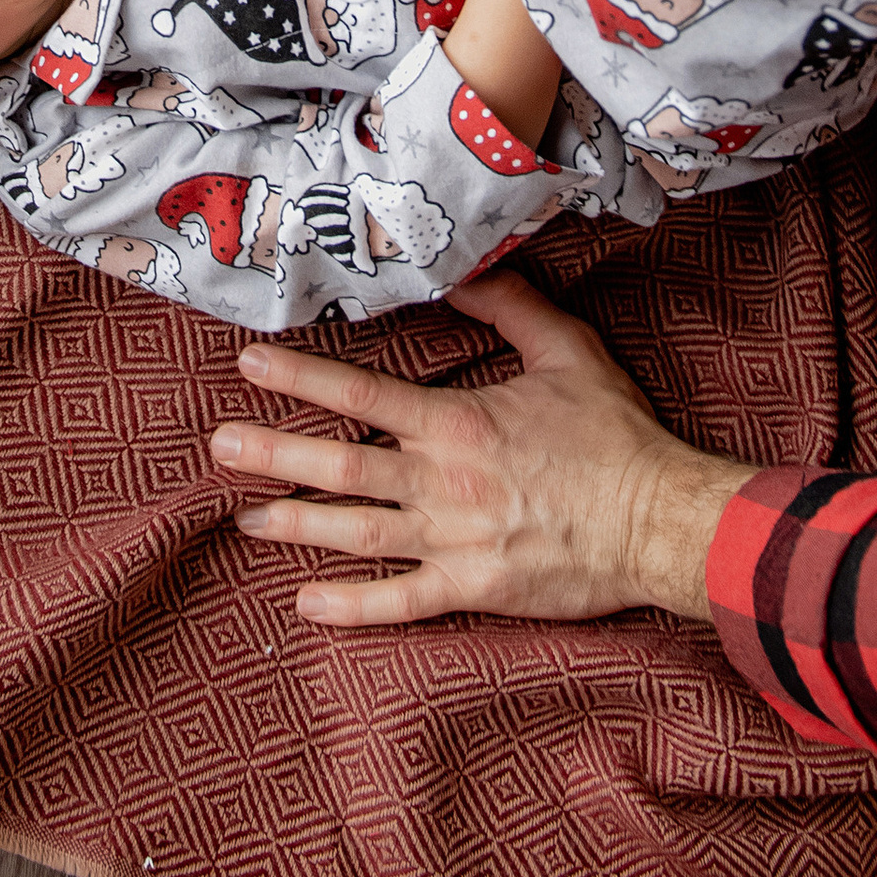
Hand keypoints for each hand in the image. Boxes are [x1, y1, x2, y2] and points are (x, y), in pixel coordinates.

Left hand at [208, 269, 752, 626]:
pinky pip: (400, 603)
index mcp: (455, 423)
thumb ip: (509, 307)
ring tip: (246, 519)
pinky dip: (351, 607)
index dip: (299, 378)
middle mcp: (440, 483)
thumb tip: (462, 269)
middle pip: (338, 467)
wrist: (657, 520)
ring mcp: (451, 542)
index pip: (359, 393)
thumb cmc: (614, 435)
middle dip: (272, 454)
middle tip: (219, 447)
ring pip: (355, 533)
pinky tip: (307, 604)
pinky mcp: (471, 591)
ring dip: (295, 525)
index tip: (249, 367)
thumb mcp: (566, 351)